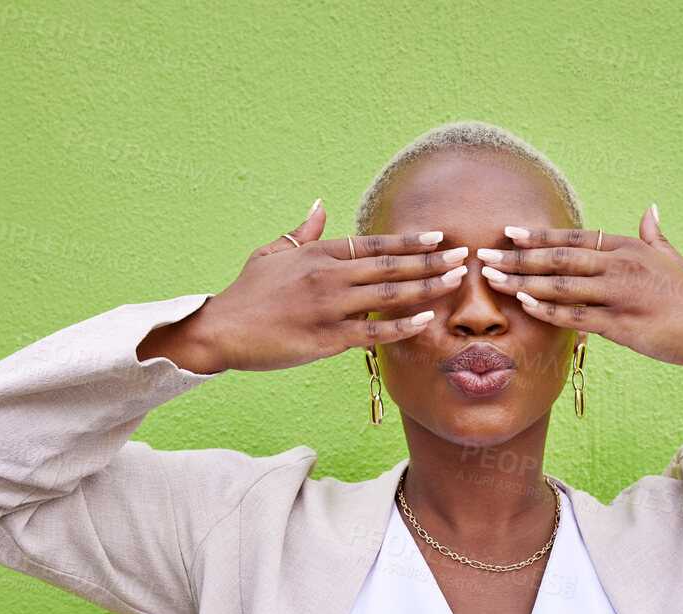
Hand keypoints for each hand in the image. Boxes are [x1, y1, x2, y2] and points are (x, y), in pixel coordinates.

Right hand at [143, 200, 469, 372]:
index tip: (437, 237)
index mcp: (317, 253)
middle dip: (429, 260)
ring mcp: (328, 307)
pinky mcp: (326, 339)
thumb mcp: (270, 252)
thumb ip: (302, 231)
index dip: (408, 241)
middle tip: (462, 256)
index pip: (373, 244)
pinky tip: (426, 320)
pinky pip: (373, 331)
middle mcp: (327, 275)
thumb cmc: (245, 294)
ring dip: (426, 286)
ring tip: (455, 281)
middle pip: (389, 265)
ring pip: (388, 294)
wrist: (220, 330)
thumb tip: (321, 204)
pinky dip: (401, 326)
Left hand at [478, 205, 682, 371]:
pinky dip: (548, 310)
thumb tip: (650, 209)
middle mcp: (621, 266)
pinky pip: (577, 317)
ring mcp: (621, 295)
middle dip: (519, 257)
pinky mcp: (623, 325)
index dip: (539, 236)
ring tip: (494, 281)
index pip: (574, 239)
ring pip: (562, 286)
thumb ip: (654, 234)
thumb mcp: (672, 258)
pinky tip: (525, 306)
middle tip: (486, 256)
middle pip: (560, 258)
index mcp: (628, 248)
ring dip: (524, 282)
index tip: (509, 233)